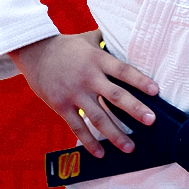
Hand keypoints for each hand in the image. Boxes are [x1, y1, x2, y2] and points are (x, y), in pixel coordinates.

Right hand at [9, 32, 159, 156]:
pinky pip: (78, 127)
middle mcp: (88, 77)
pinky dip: (89, 141)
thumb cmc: (64, 46)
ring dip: (116, 134)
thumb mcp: (86, 39)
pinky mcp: (61, 105)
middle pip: (115, 96)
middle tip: (151, 121)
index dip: (140, 80)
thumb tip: (127, 35)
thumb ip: (106, 40)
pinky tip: (101, 153)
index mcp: (97, 59)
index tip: (155, 91)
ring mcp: (74, 93)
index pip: (123, 70)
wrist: (33, 52)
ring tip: (130, 147)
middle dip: (135, 109)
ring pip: (98, 117)